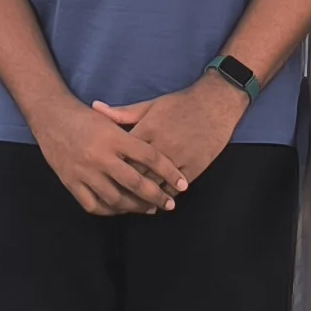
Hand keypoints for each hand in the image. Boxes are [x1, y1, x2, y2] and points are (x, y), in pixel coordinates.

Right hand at [39, 96, 179, 217]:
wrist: (51, 118)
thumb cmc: (85, 118)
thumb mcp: (111, 121)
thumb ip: (134, 134)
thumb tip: (161, 153)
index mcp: (114, 137)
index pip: (149, 157)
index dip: (168, 172)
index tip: (183, 184)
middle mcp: (100, 156)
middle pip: (135, 182)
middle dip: (156, 196)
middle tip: (170, 204)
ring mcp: (84, 172)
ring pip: (116, 198)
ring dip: (135, 207)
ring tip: (149, 209)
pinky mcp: (71, 183)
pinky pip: (94, 205)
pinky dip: (110, 210)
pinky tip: (121, 210)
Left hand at [99, 76, 245, 194]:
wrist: (216, 103)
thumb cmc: (180, 103)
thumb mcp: (150, 105)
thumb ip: (122, 113)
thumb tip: (95, 107)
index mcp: (148, 129)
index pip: (123, 154)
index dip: (112, 167)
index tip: (102, 176)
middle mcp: (162, 146)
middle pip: (137, 173)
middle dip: (124, 186)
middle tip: (113, 197)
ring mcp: (179, 158)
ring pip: (156, 184)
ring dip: (144, 197)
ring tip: (134, 206)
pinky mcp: (194, 167)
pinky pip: (176, 188)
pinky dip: (165, 196)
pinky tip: (157, 203)